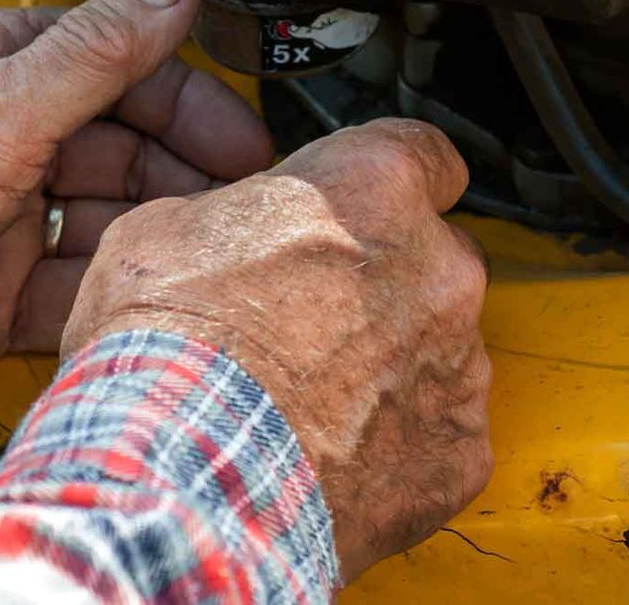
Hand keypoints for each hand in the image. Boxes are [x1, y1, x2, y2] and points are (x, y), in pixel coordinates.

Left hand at [0, 0, 272, 425]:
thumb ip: (95, 52)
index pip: (119, 68)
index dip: (191, 104)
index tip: (249, 144)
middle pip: (120, 150)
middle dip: (182, 180)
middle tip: (242, 217)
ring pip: (97, 225)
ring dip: (149, 243)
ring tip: (204, 269)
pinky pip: (62, 297)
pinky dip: (102, 305)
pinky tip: (142, 315)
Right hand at [62, 119, 492, 581]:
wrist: (180, 474)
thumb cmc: (169, 351)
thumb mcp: (167, 229)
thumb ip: (241, 213)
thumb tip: (241, 229)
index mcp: (375, 188)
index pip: (426, 154)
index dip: (391, 182)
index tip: (369, 206)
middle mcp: (440, 268)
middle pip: (435, 258)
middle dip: (385, 282)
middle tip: (310, 316)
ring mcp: (459, 365)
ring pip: (440, 350)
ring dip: (390, 365)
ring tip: (307, 399)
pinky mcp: (461, 452)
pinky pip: (440, 437)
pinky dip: (399, 445)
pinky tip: (330, 455)